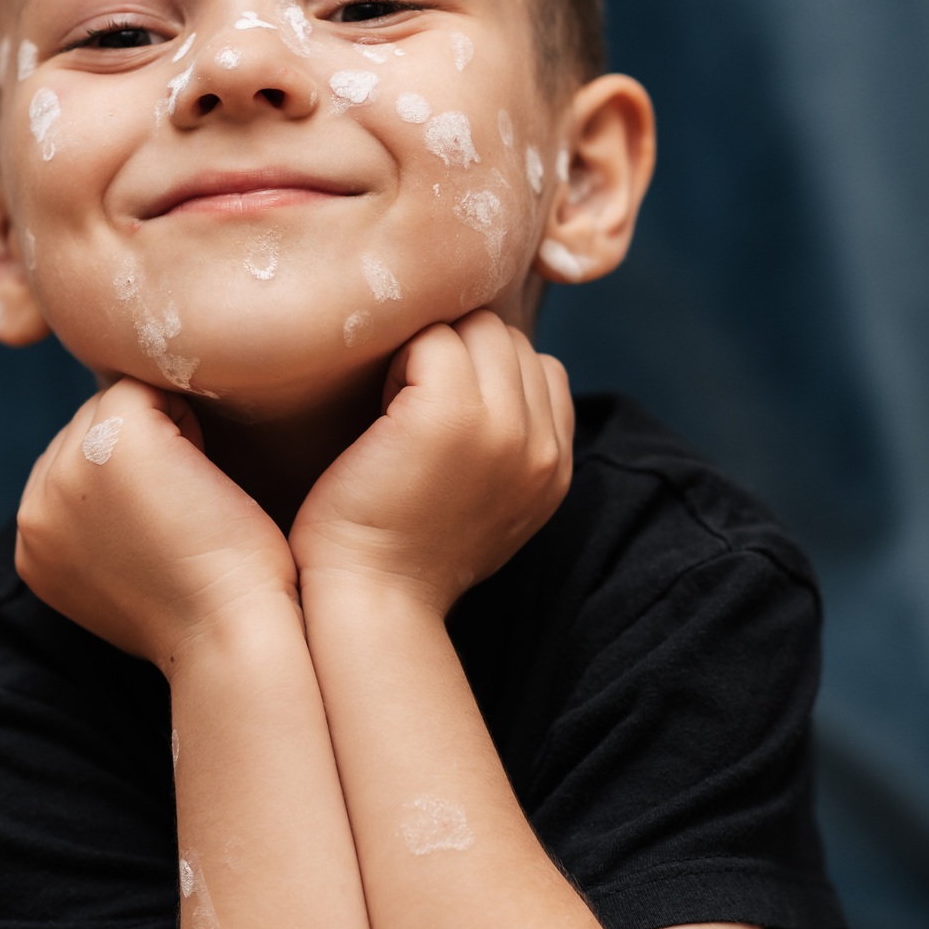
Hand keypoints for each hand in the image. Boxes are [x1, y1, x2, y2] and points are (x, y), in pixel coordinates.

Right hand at [16, 379, 296, 669]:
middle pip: (88, 428)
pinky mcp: (115, 439)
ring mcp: (67, 469)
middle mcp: (35, 506)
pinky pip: (146, 387)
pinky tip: (206, 475)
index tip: (170, 524)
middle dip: (142, 450)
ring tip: (192, 497)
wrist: (232, 639)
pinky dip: (187, 417)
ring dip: (162, 431)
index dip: (130, 477)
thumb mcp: (128, 573)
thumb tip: (126, 483)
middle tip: (186, 511)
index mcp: (34, 544)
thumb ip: (105, 525)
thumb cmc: (207, 610)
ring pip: (114, 404)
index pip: (73, 467)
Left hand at [290, 313, 574, 613]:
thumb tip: (495, 385)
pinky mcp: (449, 413)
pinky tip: (381, 414)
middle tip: (411, 411)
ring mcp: (501, 426)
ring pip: (475, 328)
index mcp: (556, 467)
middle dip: (459, 356)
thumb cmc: (405, 551)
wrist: (373, 600)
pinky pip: (432, 338)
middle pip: (509, 337)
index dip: (487, 375)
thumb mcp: (488, 503)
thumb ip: (509, 446)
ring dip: (430, 353)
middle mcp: (541, 444)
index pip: (542, 368)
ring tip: (397, 410)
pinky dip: (399, 360)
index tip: (441, 416)